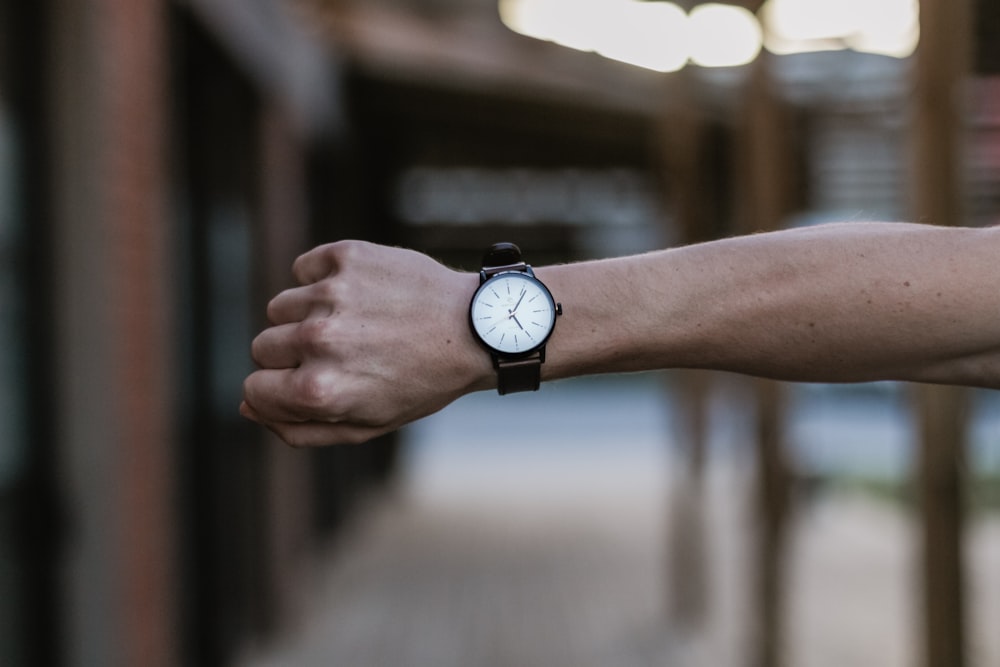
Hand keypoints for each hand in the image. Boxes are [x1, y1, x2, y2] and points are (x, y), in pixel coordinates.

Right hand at [241, 240, 490, 445]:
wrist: (474, 328)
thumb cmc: (422, 382)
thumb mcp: (367, 424)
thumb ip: (301, 427)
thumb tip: (249, 407)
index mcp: (319, 391)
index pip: (252, 389)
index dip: (277, 390)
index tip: (305, 383)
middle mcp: (319, 341)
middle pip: (262, 346)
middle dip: (292, 354)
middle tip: (343, 353)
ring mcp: (331, 294)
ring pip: (280, 306)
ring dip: (307, 316)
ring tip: (355, 323)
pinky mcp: (346, 257)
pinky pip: (304, 269)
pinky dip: (323, 279)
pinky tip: (360, 294)